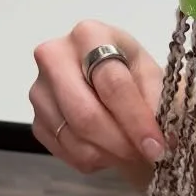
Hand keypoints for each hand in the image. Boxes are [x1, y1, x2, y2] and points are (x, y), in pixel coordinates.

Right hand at [30, 21, 168, 173]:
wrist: (115, 89)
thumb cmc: (137, 77)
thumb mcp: (156, 80)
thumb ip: (158, 104)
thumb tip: (157, 139)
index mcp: (89, 35)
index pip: (112, 84)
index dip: (136, 120)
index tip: (157, 147)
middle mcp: (54, 57)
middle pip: (85, 113)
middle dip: (121, 143)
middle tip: (146, 156)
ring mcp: (40, 91)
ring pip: (75, 137)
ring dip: (110, 154)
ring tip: (132, 150)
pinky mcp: (36, 121)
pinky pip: (65, 152)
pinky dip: (94, 159)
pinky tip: (110, 149)